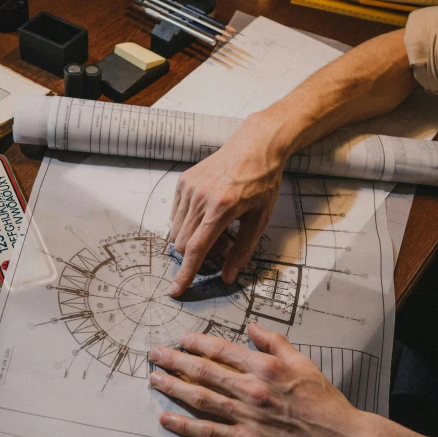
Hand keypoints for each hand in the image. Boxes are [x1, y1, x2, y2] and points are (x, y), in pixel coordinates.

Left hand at [149, 325, 378, 436]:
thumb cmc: (326, 403)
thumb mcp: (304, 364)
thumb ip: (276, 343)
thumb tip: (253, 328)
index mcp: (265, 367)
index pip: (222, 349)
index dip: (197, 342)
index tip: (181, 339)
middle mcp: (252, 389)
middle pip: (203, 370)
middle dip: (175, 360)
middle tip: (155, 354)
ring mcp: (247, 416)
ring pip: (200, 398)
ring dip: (173, 387)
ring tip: (154, 380)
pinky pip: (209, 432)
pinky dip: (184, 425)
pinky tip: (166, 418)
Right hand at [168, 112, 290, 296]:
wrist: (254, 146)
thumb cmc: (262, 183)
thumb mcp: (260, 220)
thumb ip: (242, 251)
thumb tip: (226, 277)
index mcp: (222, 208)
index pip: (197, 249)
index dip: (186, 273)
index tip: (176, 290)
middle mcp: (201, 197)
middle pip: (184, 244)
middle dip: (198, 253)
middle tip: (223, 243)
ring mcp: (189, 188)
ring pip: (176, 232)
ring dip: (193, 238)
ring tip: (216, 226)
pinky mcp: (183, 182)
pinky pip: (175, 215)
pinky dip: (188, 223)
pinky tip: (207, 212)